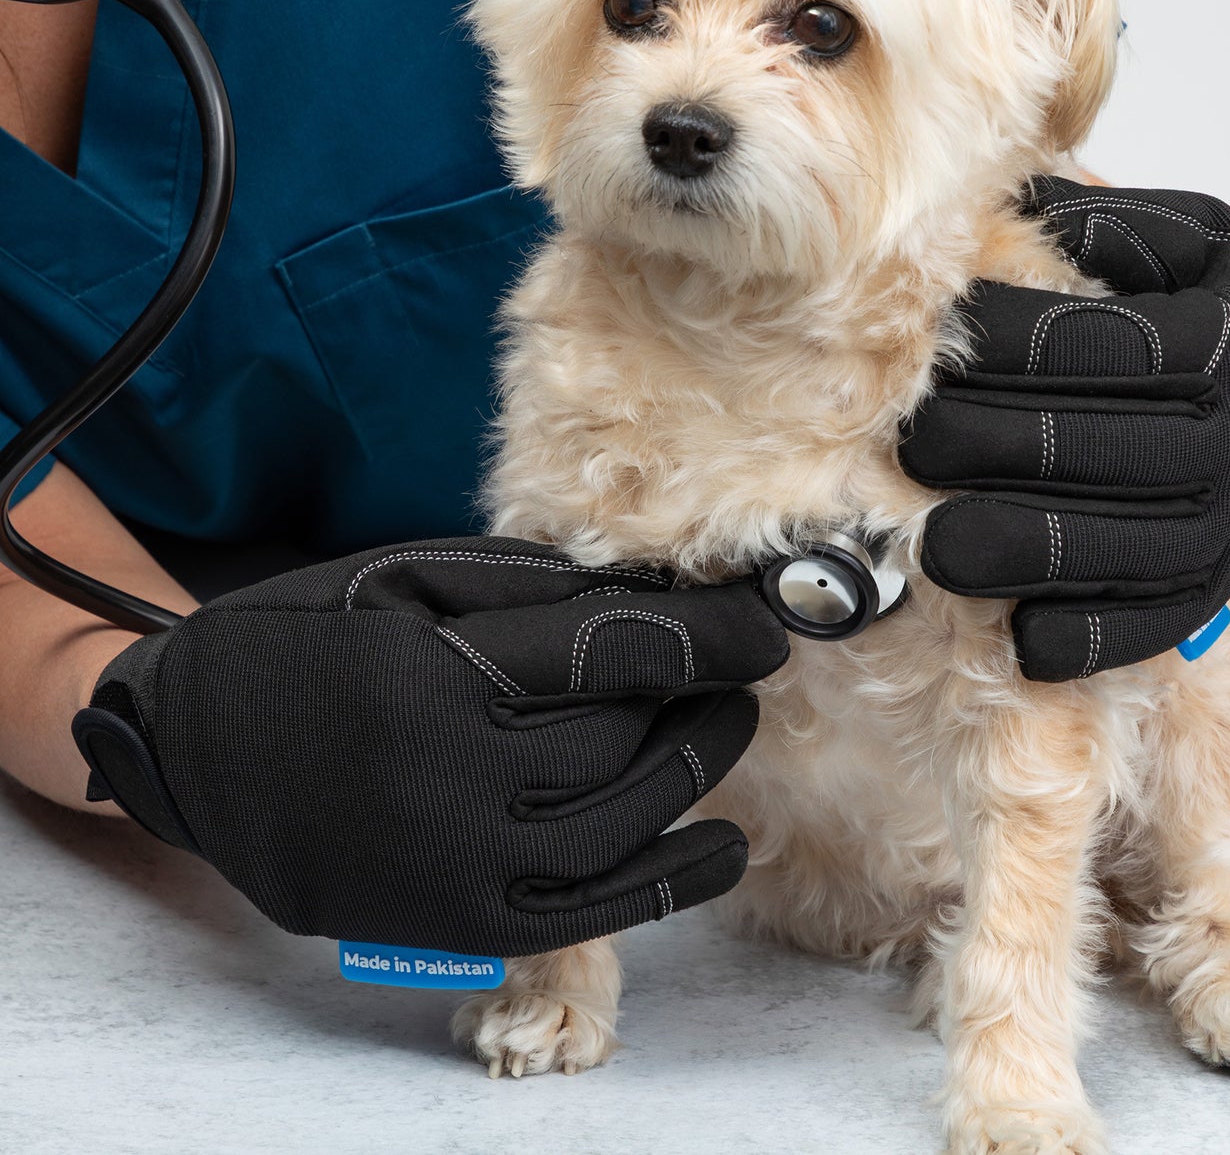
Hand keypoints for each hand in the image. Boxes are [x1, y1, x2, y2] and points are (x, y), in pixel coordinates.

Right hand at [73, 536, 789, 954]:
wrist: (197, 751)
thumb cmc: (306, 643)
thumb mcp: (402, 578)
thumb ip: (526, 586)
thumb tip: (644, 591)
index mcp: (442, 673)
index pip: (616, 651)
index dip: (708, 633)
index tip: (765, 619)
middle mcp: (457, 773)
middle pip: (629, 735)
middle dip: (706, 693)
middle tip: (743, 665)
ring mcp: (462, 859)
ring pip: (626, 817)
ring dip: (698, 766)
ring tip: (730, 723)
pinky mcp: (461, 917)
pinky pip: (595, 909)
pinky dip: (674, 879)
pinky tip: (725, 845)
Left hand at [900, 177, 1229, 680]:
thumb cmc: (1224, 316)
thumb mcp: (1193, 245)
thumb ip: (1112, 225)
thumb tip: (1012, 199)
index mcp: (1228, 343)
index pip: (1095, 347)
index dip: (1003, 342)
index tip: (933, 333)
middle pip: (1082, 451)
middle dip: (979, 446)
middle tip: (907, 439)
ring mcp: (1223, 527)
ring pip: (1101, 548)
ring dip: (1005, 551)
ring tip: (929, 542)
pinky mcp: (1205, 591)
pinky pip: (1138, 625)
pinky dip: (1074, 635)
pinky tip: (1011, 630)